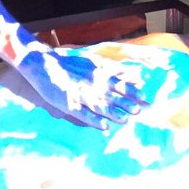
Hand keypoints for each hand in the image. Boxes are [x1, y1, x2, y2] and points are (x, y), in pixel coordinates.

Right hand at [18, 46, 149, 130]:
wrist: (44, 65)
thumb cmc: (71, 64)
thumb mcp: (93, 62)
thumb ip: (111, 68)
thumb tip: (131, 73)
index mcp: (98, 74)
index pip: (119, 83)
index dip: (132, 91)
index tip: (144, 97)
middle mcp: (91, 84)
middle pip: (112, 95)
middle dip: (127, 103)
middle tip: (140, 111)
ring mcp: (80, 94)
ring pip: (100, 105)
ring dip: (114, 113)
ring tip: (125, 120)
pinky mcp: (68, 104)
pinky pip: (83, 114)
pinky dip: (94, 120)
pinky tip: (104, 126)